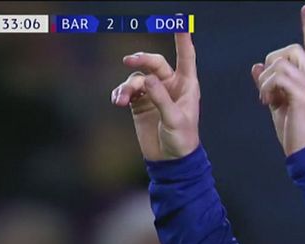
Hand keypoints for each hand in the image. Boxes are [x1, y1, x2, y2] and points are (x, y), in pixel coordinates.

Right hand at [110, 33, 199, 160]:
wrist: (170, 161)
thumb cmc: (181, 140)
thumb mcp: (175, 120)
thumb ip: (161, 99)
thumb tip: (147, 79)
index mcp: (187, 86)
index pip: (186, 57)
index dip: (183, 39)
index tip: (179, 22)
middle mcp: (170, 86)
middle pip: (154, 63)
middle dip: (141, 59)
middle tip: (129, 60)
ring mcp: (154, 93)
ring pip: (137, 78)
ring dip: (127, 86)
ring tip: (120, 100)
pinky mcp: (140, 103)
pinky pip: (127, 91)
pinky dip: (120, 93)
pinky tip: (117, 101)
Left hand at [251, 4, 304, 155]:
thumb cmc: (296, 132)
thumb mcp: (279, 104)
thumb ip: (270, 84)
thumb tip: (256, 67)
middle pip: (291, 49)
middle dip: (272, 62)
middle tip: (266, 86)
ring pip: (281, 62)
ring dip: (266, 79)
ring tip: (266, 99)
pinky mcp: (303, 94)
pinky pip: (277, 77)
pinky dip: (266, 88)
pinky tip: (266, 102)